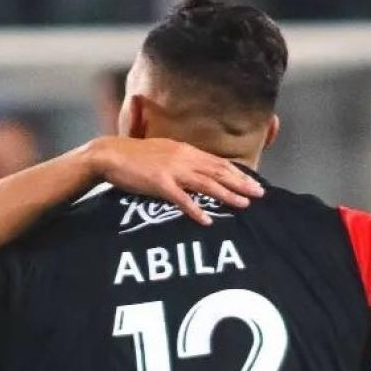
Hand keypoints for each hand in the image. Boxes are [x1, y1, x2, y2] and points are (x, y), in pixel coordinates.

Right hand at [85, 136, 264, 223]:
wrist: (111, 154)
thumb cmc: (135, 156)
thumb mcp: (164, 152)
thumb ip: (182, 160)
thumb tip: (198, 169)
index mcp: (186, 151)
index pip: (218, 162)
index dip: (238, 173)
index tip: (254, 183)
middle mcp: (183, 158)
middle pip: (219, 172)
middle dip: (241, 184)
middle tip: (259, 195)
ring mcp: (172, 171)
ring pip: (206, 184)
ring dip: (226, 195)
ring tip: (243, 205)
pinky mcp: (159, 184)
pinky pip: (181, 199)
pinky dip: (195, 210)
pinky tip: (207, 220)